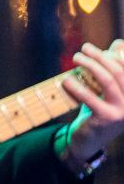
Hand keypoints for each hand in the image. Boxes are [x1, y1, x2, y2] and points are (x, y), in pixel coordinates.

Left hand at [61, 39, 123, 161]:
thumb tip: (119, 43)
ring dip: (90, 64)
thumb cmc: (99, 108)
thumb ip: (114, 68)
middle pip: (118, 71)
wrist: (89, 140)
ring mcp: (122, 111)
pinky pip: (90, 97)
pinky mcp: (106, 118)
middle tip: (84, 48)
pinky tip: (66, 79)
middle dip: (100, 55)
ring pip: (107, 80)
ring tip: (76, 57)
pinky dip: (76, 86)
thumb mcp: (107, 89)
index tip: (97, 49)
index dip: (114, 54)